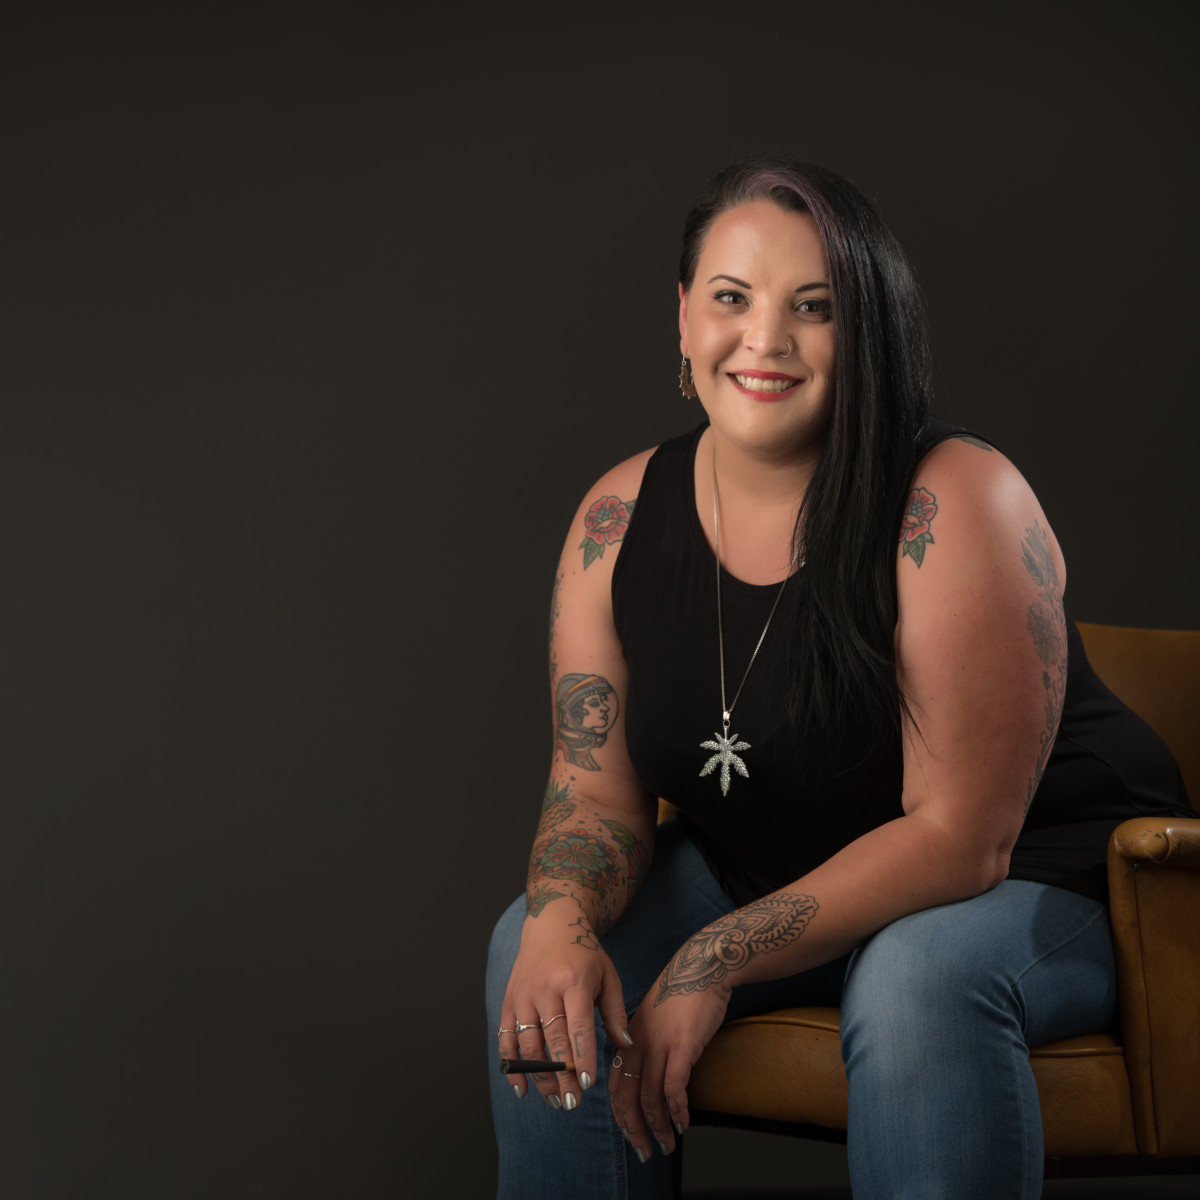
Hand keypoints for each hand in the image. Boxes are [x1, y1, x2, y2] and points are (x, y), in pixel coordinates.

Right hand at [498, 911, 631, 1111]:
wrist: (551, 924)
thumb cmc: (584, 953)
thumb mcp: (608, 975)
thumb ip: (616, 1012)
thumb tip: (625, 1047)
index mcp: (572, 980)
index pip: (578, 1025)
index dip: (582, 1056)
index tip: (588, 1083)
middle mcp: (544, 988)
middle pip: (552, 1039)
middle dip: (562, 1074)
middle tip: (573, 1102)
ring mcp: (523, 995)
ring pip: (528, 1044)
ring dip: (540, 1076)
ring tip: (556, 1099)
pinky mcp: (509, 1001)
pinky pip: (506, 1038)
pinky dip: (511, 1065)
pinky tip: (522, 1088)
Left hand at [608, 963, 731, 1160]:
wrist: (701, 968)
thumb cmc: (681, 994)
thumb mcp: (653, 1020)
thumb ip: (647, 1046)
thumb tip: (649, 1077)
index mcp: (628, 1039)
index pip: (616, 1085)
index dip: (621, 1113)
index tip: (630, 1133)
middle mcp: (637, 1044)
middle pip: (627, 1096)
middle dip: (634, 1129)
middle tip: (644, 1151)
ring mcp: (658, 1045)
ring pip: (649, 1098)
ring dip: (658, 1127)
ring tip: (667, 1145)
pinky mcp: (681, 1046)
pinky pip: (673, 1087)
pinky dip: (676, 1110)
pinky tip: (683, 1122)